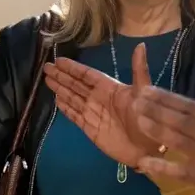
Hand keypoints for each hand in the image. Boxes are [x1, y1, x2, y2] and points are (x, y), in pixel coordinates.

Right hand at [44, 43, 164, 168]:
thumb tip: (141, 45)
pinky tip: (56, 101)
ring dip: (60, 89)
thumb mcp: (144, 92)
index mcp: (110, 88)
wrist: (148, 148)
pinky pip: (74, 115)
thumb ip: (139, 70)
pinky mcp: (90, 129)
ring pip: (72, 98)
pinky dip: (65, 108)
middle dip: (61, 76)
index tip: (59, 60)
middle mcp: (99, 98)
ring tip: (47, 80)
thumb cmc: (147, 119)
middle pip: (76, 85)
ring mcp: (93, 114)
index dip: (73, 68)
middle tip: (46, 67)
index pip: (87, 75)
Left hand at [134, 84, 194, 194]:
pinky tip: (144, 161)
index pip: (189, 107)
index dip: (167, 98)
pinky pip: (179, 172)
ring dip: (156, 130)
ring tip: (138, 120)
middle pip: (179, 121)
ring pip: (177, 141)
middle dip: (156, 109)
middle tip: (136, 101)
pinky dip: (161, 167)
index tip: (148, 91)